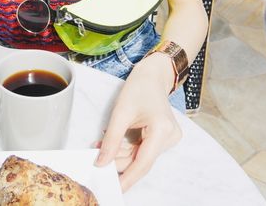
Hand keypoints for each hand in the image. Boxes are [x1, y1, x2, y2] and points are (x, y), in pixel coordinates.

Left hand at [95, 55, 181, 191]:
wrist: (152, 75)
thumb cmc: (139, 87)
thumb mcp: (121, 112)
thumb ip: (111, 140)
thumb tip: (101, 162)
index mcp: (162, 131)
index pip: (143, 163)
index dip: (127, 178)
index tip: (113, 189)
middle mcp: (169, 138)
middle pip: (140, 160)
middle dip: (118, 161)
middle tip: (96, 161)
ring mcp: (168, 138)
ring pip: (139, 156)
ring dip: (120, 154)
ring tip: (99, 148)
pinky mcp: (163, 137)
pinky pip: (142, 149)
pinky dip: (126, 148)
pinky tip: (111, 145)